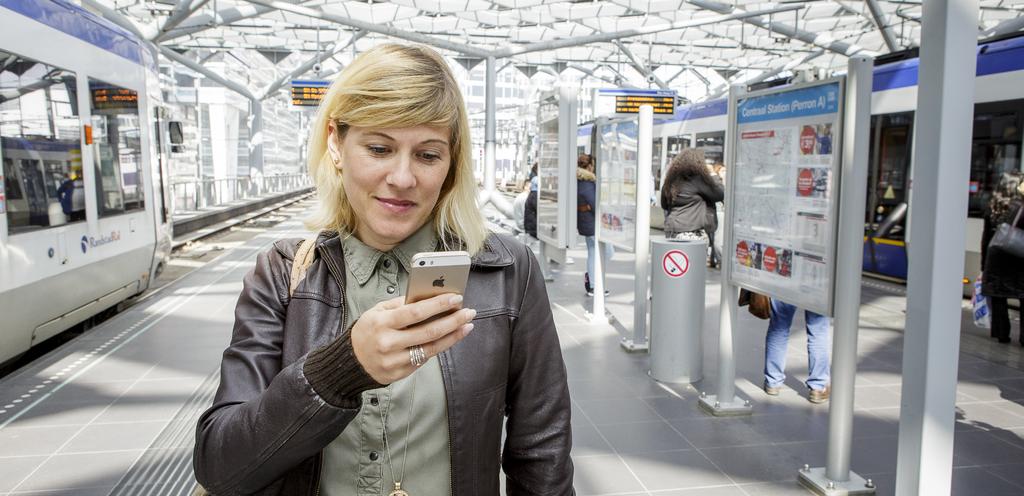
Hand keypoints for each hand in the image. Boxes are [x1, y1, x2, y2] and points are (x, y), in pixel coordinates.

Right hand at [350, 294, 474, 383]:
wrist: (351, 361)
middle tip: (469, 312)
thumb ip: (401, 304)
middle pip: (428, 332)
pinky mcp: (400, 373)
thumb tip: (429, 297)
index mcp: (381, 323)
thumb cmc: (368, 330)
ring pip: (431, 348)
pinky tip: (452, 337)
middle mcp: (388, 343)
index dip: (438, 305)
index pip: (415, 312)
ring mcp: (394, 360)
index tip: (456, 298)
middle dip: (453, 321)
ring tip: (467, 325)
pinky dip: (440, 346)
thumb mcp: (377, 311)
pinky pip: (425, 358)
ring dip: (453, 336)